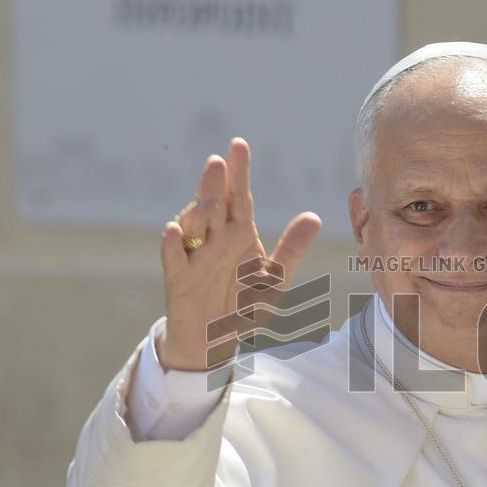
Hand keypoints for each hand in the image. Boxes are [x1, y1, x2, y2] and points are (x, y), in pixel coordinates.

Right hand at [158, 138, 320, 370]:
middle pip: (215, 205)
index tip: (239, 145)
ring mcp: (194, 256)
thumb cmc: (243, 305)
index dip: (239, 173)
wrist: (216, 341)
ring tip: (210, 201)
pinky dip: (172, 245)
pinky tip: (175, 230)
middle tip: (219, 162)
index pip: (240, 198)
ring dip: (198, 211)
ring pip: (193, 226)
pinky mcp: (178, 278)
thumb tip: (314, 216)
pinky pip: (173, 258)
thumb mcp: (274, 279)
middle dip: (216, 184)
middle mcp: (214, 239)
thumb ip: (292, 249)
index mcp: (238, 234)